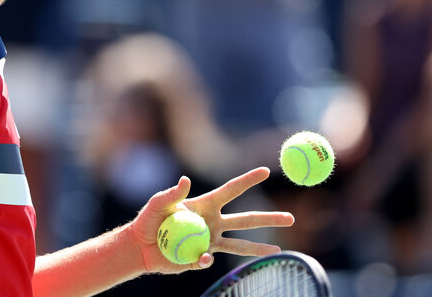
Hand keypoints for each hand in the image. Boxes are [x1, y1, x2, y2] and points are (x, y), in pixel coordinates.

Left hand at [128, 167, 293, 273]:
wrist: (140, 248)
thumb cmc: (149, 220)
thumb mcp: (158, 203)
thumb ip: (171, 193)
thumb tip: (185, 180)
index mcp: (206, 205)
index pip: (232, 190)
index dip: (248, 180)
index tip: (266, 170)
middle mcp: (213, 223)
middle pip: (246, 219)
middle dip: (269, 218)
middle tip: (291, 217)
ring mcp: (210, 242)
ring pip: (240, 245)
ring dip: (259, 247)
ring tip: (278, 250)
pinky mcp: (202, 259)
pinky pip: (211, 261)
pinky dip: (206, 261)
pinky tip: (201, 258)